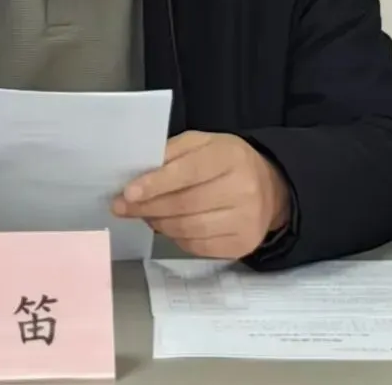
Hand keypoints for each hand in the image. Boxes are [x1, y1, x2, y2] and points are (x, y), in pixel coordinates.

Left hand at [111, 132, 289, 259]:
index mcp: (230, 156)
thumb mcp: (201, 143)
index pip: (187, 172)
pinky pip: (198, 247)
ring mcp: (245, 220)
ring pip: (189, 229)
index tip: (128, 192)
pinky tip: (167, 226)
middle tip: (122, 207)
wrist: (269, 188)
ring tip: (144, 214)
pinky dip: (176, 238)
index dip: (155, 183)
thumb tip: (137, 174)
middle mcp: (243, 189)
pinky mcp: (242, 245)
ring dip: (158, 223)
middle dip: (148, 206)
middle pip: (185, 204)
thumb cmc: (225, 161)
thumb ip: (170, 153)